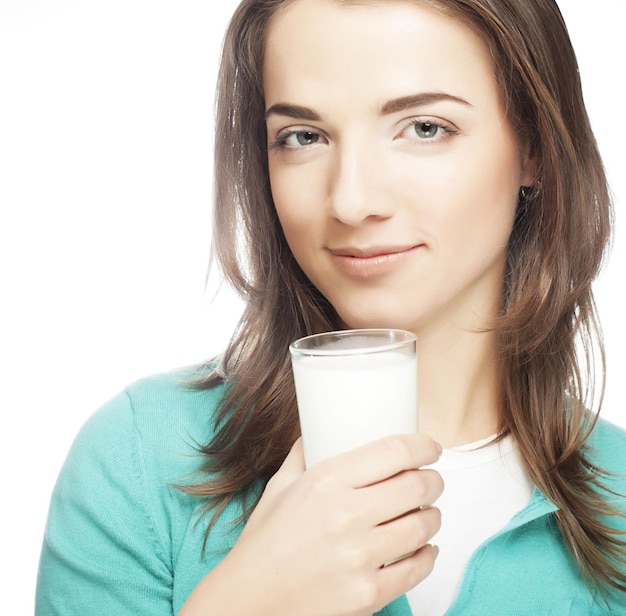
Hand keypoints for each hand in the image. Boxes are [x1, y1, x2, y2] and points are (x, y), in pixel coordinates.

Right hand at [180, 434, 442, 615]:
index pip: (394, 451)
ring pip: (423, 526)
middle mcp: (345, 516)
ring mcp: (359, 558)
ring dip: (433, 516)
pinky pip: (417, 569)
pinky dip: (428, 555)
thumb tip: (317, 430)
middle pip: (417, 486)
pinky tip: (425, 548)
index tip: (431, 447)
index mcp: (325, 482)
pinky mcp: (368, 595)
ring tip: (427, 512)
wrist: (248, 602)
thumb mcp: (279, 487)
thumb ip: (302, 454)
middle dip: (434, 480)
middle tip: (431, 480)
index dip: (424, 446)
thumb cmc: (263, 543)